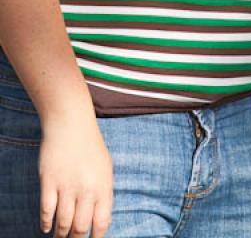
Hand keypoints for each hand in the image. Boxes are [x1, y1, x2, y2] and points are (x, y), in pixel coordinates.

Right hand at [39, 116, 111, 237]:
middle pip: (80, 227)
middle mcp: (86, 189)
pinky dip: (46, 223)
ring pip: (63, 223)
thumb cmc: (90, 145)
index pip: (101, 222)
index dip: (96, 237)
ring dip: (60, 234)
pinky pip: (46, 210)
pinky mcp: (49, 181)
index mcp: (103, 186)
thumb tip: (99, 218)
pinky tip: (46, 227)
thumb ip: (103, 192)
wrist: (71, 124)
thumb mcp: (105, 167)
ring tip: (59, 237)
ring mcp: (67, 185)